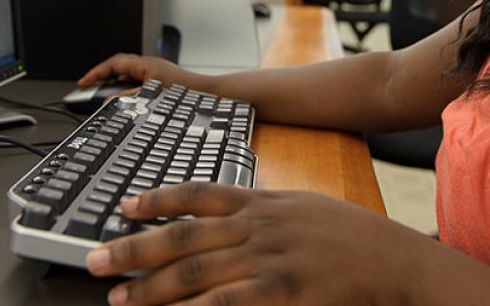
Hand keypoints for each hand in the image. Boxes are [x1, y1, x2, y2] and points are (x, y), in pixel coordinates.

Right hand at [78, 54, 210, 91]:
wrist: (210, 95)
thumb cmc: (186, 93)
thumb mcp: (151, 96)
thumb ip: (127, 99)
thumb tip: (107, 103)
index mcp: (145, 64)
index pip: (113, 64)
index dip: (95, 73)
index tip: (82, 83)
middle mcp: (150, 66)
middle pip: (118, 69)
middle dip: (102, 80)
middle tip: (89, 92)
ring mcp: (156, 73)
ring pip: (128, 78)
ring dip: (116, 88)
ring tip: (105, 102)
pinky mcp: (162, 82)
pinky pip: (138, 84)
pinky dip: (128, 93)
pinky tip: (127, 105)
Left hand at [85, 183, 441, 304]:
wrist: (393, 258)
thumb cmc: (350, 236)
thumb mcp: (302, 207)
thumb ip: (262, 210)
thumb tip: (223, 215)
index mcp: (261, 202)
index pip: (197, 194)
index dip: (156, 200)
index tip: (125, 207)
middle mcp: (258, 226)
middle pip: (182, 236)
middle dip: (134, 248)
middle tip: (96, 260)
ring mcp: (268, 260)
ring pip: (196, 272)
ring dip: (152, 287)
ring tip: (119, 298)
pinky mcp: (281, 292)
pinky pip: (227, 303)